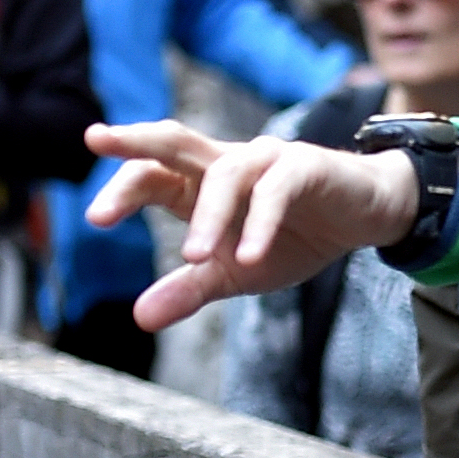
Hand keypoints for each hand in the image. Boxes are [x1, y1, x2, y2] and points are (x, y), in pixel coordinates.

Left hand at [85, 121, 422, 331]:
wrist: (363, 219)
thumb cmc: (293, 237)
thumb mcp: (234, 272)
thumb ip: (189, 290)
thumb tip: (139, 318)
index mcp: (200, 184)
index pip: (151, 176)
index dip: (122, 191)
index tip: (94, 218)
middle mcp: (227, 163)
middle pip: (174, 141)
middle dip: (136, 139)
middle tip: (98, 139)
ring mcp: (267, 160)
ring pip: (226, 174)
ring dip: (208, 216)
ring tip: (194, 257)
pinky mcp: (306, 167)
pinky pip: (277, 191)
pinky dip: (260, 222)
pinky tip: (249, 257)